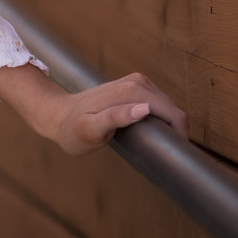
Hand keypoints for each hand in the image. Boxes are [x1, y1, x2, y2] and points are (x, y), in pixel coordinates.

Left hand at [0, 62, 187, 156]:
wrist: (58, 116)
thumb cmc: (72, 129)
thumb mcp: (91, 130)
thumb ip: (116, 118)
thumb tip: (144, 109)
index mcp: (131, 91)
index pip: (173, 113)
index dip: (179, 135)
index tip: (173, 156)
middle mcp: (138, 82)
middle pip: (173, 110)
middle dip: (174, 131)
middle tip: (158, 153)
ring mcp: (137, 82)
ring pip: (168, 108)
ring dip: (168, 125)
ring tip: (152, 144)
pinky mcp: (136, 86)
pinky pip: (160, 105)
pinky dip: (161, 119)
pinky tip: (149, 132)